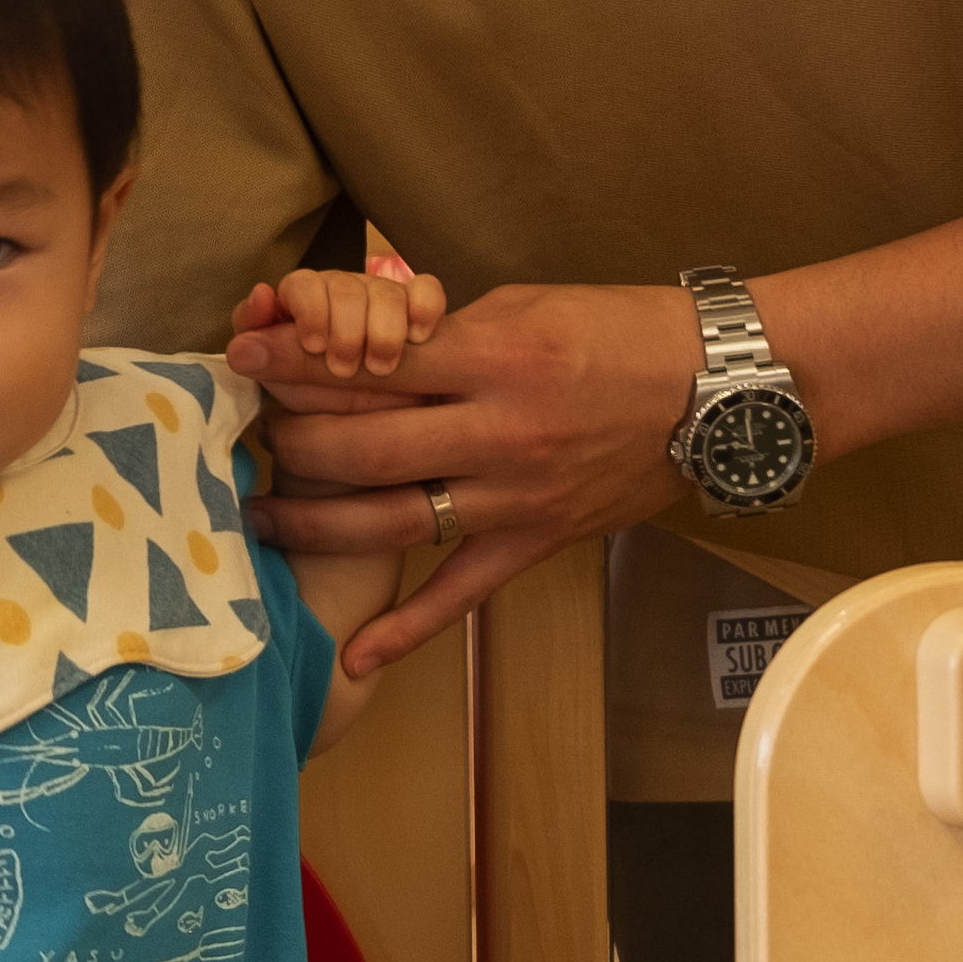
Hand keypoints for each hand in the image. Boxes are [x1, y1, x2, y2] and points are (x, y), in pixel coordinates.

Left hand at [235, 278, 709, 675]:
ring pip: (393, 520)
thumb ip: (444, 333)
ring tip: (261, 518)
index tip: (241, 353)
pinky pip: (462, 593)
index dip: (294, 359)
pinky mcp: (538, 541)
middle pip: (363, 446)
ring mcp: (516, 496)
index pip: (367, 364)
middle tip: (251, 433)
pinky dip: (408, 629)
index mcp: (492, 357)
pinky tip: (355, 656)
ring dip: (316, 524)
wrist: (721, 392)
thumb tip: (371, 347)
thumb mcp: (525, 305)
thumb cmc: (624, 332)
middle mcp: (498, 431)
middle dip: (293, 440)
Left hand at [236, 262, 442, 381]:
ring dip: (383, 329)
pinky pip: (426, 289)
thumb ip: (265, 358)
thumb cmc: (314, 395)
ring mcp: (382, 298)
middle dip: (346, 328)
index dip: (309, 309)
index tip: (314, 344)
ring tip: (380, 366)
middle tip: (344, 368)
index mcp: (302, 301)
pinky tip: (418, 334)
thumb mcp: (285, 382)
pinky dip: (423, 306)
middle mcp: (341, 292)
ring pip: (386, 290)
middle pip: (346, 286)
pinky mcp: (418, 309)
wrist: (364, 419)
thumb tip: (240, 349)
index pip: (301, 284)